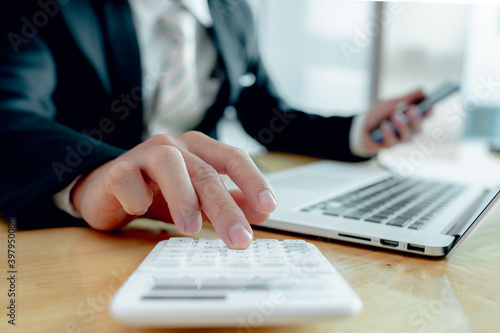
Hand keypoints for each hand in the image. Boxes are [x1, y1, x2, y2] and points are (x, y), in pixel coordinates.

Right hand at [71, 132, 276, 248]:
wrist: (108, 186)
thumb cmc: (157, 189)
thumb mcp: (198, 197)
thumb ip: (229, 201)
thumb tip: (262, 212)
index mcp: (199, 150)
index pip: (233, 157)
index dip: (252, 180)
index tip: (268, 205)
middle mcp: (175, 147)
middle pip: (205, 172)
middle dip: (225, 207)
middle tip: (238, 238)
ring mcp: (145, 155)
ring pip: (169, 165)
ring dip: (183, 199)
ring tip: (191, 229)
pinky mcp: (117, 169)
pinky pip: (127, 177)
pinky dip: (136, 194)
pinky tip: (140, 209)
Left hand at [362, 90, 427, 153]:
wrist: (361, 126)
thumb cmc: (379, 114)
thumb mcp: (392, 103)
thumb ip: (407, 98)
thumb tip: (423, 91)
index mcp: (412, 119)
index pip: (425, 117)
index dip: (429, 112)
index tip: (429, 107)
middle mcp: (409, 131)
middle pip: (418, 128)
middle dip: (416, 119)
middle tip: (411, 109)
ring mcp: (399, 140)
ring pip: (407, 137)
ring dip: (402, 125)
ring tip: (394, 115)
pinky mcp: (389, 146)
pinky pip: (392, 142)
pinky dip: (388, 133)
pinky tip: (385, 126)